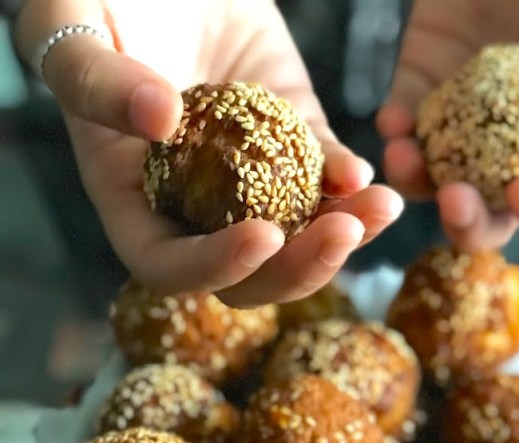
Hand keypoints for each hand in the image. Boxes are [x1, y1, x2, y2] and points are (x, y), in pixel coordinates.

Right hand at [15, 0, 402, 305]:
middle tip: (342, 233)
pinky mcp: (288, 143)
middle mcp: (192, 206)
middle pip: (248, 276)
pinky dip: (348, 185)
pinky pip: (322, 181)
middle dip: (299, 268)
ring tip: (382, 210)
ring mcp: (246, 181)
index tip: (263, 237)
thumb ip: (92, 79)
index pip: (170, 265)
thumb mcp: (72, 25)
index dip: (215, 267)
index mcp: (132, 199)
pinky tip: (368, 177)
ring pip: (296, 240)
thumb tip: (159, 124)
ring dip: (342, 237)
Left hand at [378, 0, 518, 249]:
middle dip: (469, 222)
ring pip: (436, 182)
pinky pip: (404, 128)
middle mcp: (517, 144)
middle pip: (491, 215)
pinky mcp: (425, 86)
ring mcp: (468, 120)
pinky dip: (395, 134)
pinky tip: (395, 124)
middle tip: (455, 199)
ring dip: (419, 184)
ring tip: (408, 160)